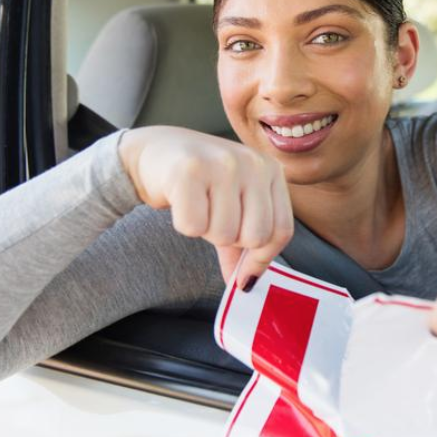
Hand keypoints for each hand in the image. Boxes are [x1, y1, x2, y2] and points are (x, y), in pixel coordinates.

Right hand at [118, 126, 293, 287]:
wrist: (155, 151)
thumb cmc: (199, 183)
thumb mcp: (232, 208)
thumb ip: (243, 245)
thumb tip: (245, 285)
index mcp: (271, 170)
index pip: (281, 230)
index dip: (262, 259)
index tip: (244, 273)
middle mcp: (253, 163)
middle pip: (255, 237)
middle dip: (230, 241)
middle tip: (213, 219)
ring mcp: (223, 164)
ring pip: (224, 234)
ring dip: (205, 231)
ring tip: (197, 205)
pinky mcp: (189, 171)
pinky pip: (193, 227)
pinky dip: (184, 224)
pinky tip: (181, 202)